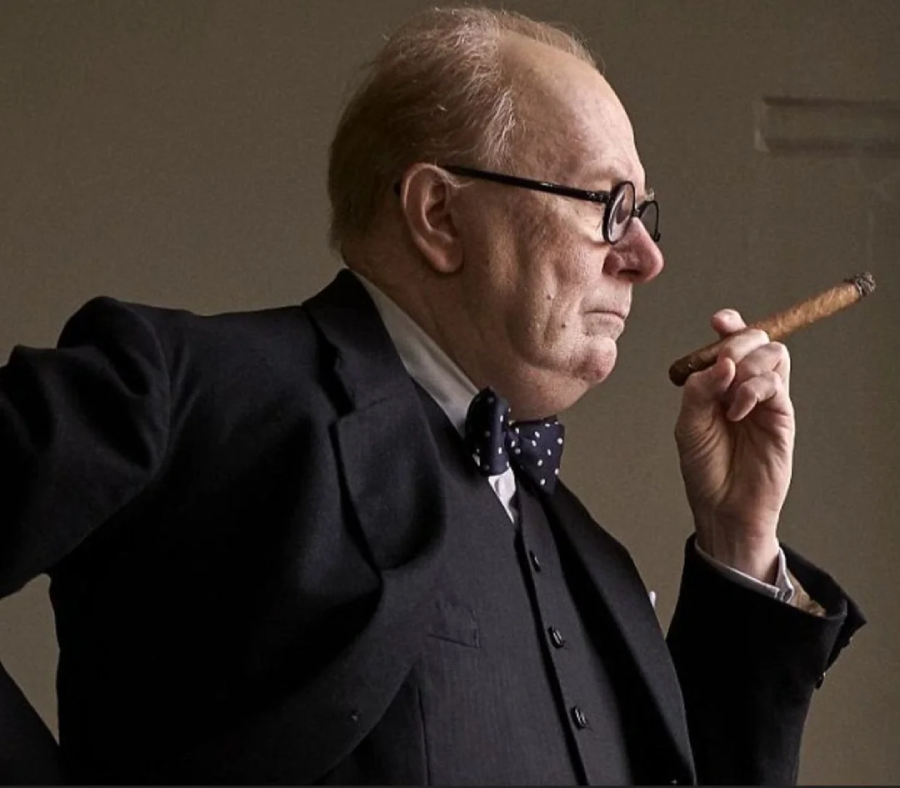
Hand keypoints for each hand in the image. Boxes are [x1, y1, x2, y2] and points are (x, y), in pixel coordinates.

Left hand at [674, 309, 794, 581]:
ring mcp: (766, 401)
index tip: (719, 322)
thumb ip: (699, 389)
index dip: (730, 325)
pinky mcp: (782, 417)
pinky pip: (775, 385)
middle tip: (721, 366)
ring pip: (774, 355)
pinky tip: (736, 412)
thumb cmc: (704, 468)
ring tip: (728, 398)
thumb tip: (722, 361)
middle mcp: (746, 387)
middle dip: (738, 342)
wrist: (722, 507)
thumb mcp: (688, 424)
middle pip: (757, 340)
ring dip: (747, 365)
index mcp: (721, 384)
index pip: (732, 342)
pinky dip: (752, 389)